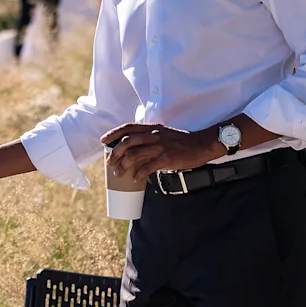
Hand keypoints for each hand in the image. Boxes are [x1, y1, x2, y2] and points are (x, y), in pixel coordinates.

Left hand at [101, 123, 219, 180]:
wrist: (201, 145)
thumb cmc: (183, 142)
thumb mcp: (165, 134)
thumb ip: (151, 138)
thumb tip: (137, 149)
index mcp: (153, 128)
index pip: (128, 127)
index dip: (113, 133)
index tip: (103, 141)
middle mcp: (154, 135)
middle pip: (128, 142)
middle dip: (115, 153)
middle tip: (110, 162)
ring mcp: (160, 146)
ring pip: (134, 154)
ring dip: (123, 165)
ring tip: (118, 173)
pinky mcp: (166, 158)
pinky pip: (148, 167)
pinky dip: (139, 174)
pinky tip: (135, 179)